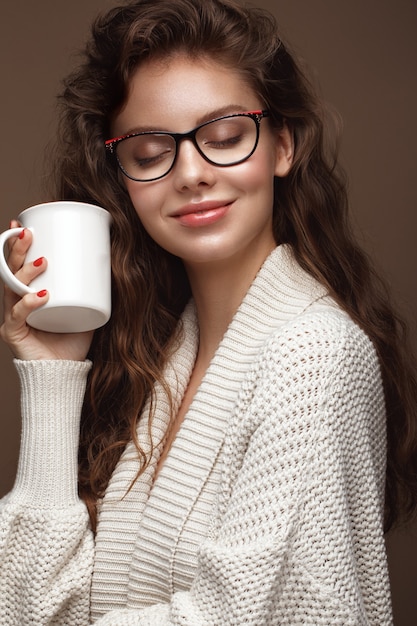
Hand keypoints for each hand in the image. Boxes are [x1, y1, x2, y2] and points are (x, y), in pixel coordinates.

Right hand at [0, 221, 93, 360]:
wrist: (64, 373)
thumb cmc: (72, 341)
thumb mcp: (85, 308)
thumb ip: (94, 290)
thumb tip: (111, 265)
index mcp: (28, 293)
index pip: (18, 265)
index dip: (17, 245)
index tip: (22, 224)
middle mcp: (16, 302)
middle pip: (10, 270)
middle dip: (17, 250)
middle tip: (28, 233)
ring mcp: (12, 317)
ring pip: (11, 288)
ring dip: (24, 273)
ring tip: (42, 262)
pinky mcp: (13, 333)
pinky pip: (17, 315)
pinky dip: (29, 305)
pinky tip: (40, 296)